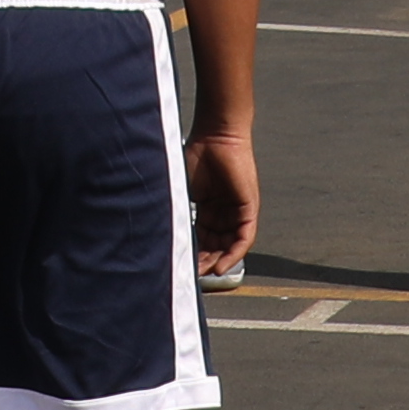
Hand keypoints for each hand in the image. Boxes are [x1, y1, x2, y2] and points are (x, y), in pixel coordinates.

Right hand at [184, 120, 259, 278]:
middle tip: (191, 275)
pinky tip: (221, 265)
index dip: (193, 253)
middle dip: (204, 262)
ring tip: (204, 274)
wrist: (216, 134)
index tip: (181, 266)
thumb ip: (177, 211)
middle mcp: (223, 213)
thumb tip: (159, 234)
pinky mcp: (249, 208)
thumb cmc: (196, 155)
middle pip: (216, 245)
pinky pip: (244, 238)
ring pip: (230, 245)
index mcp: (207, 208)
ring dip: (218, 261)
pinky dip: (234, 253)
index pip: (201, 238)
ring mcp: (237, 211)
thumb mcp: (183, 190)